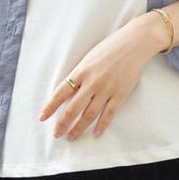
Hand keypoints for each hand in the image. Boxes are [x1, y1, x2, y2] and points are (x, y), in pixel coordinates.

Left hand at [40, 15, 166, 140]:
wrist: (136, 42)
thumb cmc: (111, 47)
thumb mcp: (89, 58)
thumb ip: (80, 74)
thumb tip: (69, 92)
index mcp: (81, 71)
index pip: (61, 93)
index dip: (50, 107)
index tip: (42, 117)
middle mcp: (92, 82)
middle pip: (73, 108)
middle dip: (62, 123)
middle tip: (56, 134)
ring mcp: (107, 89)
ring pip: (89, 114)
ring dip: (79, 128)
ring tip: (71, 137)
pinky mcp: (120, 94)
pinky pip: (109, 114)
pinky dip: (101, 125)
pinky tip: (95, 134)